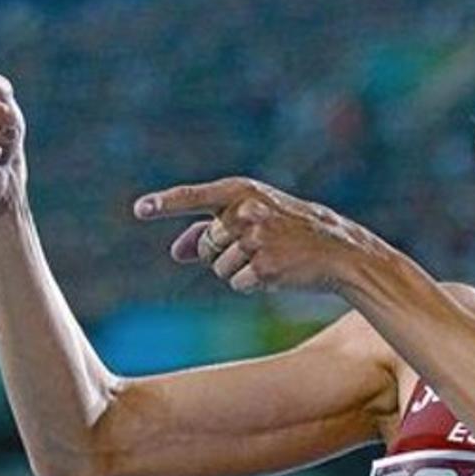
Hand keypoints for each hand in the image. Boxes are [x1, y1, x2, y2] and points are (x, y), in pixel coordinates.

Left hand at [133, 177, 381, 293]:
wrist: (335, 249)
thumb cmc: (288, 231)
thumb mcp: (250, 219)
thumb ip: (209, 230)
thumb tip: (175, 252)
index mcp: (240, 191)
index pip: (194, 196)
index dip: (164, 204)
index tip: (139, 210)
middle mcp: (246, 210)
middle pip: (206, 245)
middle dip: (221, 253)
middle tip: (256, 247)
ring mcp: (256, 238)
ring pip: (218, 268)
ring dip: (238, 270)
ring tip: (270, 258)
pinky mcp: (265, 265)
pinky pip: (236, 284)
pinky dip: (251, 284)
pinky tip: (276, 273)